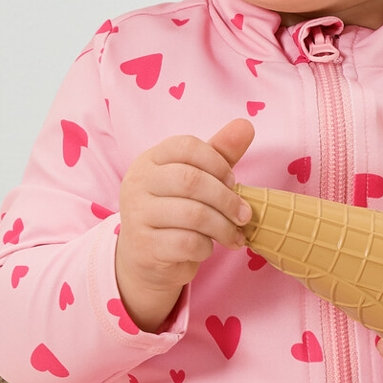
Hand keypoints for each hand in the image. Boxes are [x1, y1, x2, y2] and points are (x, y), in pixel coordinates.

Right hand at [114, 118, 254, 332]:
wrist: (146, 258)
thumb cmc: (176, 212)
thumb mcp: (197, 179)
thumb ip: (219, 153)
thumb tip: (245, 125)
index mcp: (150, 160)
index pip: (187, 146)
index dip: (218, 162)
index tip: (232, 181)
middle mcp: (137, 183)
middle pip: (191, 181)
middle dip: (227, 199)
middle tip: (244, 215)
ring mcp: (136, 215)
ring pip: (193, 215)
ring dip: (223, 227)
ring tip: (233, 235)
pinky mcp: (143, 246)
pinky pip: (186, 243)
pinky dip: (206, 247)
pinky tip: (207, 248)